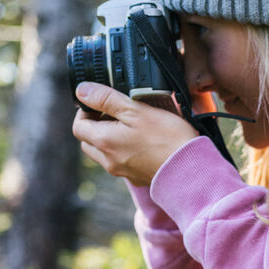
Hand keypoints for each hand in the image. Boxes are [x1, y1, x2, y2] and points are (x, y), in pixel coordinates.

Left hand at [72, 82, 201, 186]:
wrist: (190, 169)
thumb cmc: (166, 138)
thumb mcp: (135, 109)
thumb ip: (105, 98)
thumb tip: (81, 91)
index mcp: (104, 141)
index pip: (78, 126)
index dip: (85, 111)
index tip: (100, 104)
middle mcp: (108, 160)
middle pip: (88, 142)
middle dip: (95, 126)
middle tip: (114, 114)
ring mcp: (122, 172)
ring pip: (103, 154)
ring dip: (109, 140)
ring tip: (130, 127)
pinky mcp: (136, 178)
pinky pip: (121, 163)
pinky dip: (124, 152)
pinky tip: (143, 143)